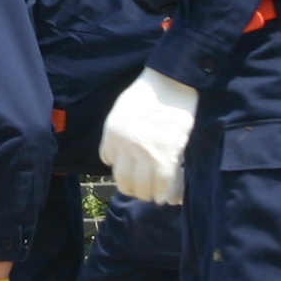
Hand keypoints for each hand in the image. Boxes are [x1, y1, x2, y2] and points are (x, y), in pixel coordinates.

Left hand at [99, 68, 197, 205]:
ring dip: (146, 194)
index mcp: (112, 132)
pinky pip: (161, 183)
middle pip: (123, 178)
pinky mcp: (165, 156)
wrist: (172, 83)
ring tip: (151, 196)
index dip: (119, 166)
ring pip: (141, 185)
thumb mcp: (122, 109)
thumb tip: (118, 154)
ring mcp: (145, 152)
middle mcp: (125, 145)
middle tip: (139, 191)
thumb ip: (119, 130)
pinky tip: (162, 197)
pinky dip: (161, 192)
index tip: (129, 169)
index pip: (108, 159)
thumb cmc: (150, 91)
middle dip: (131, 188)